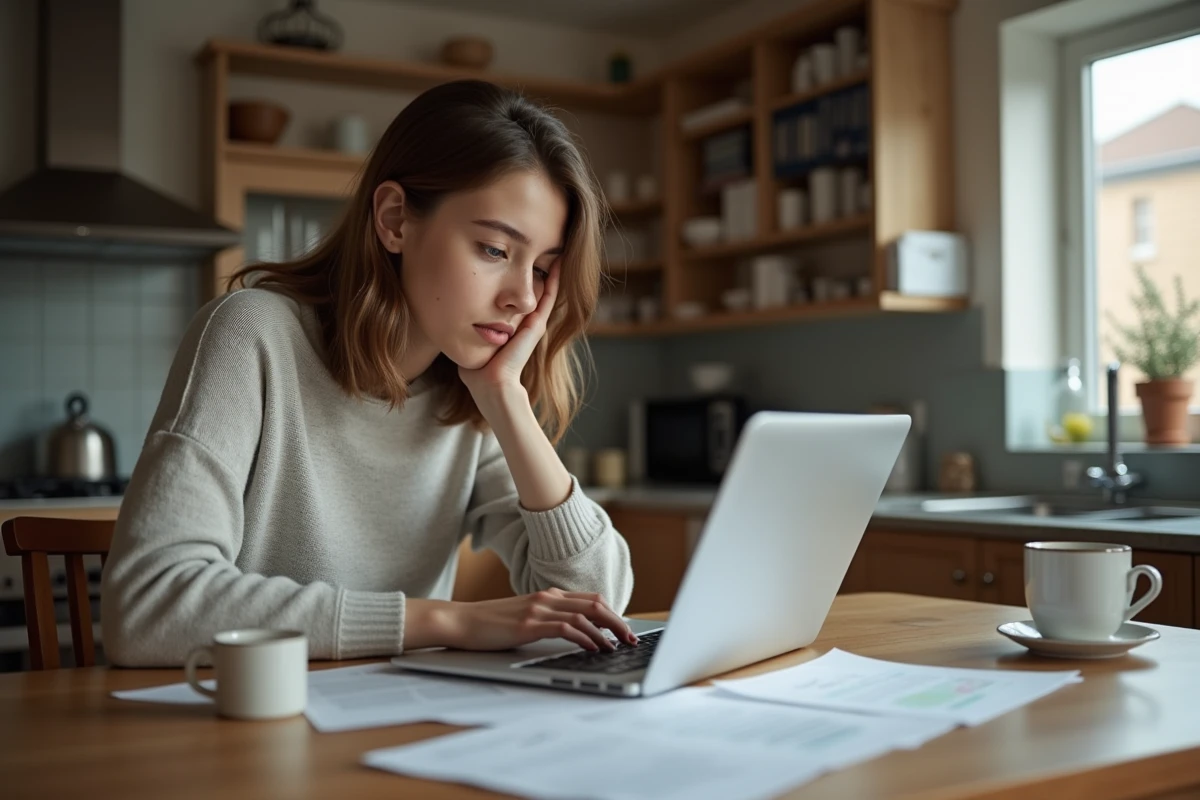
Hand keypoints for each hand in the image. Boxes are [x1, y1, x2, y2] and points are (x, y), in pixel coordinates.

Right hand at [440, 588, 637, 651]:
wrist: (459, 621)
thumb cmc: (489, 624)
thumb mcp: (523, 618)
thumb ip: (546, 620)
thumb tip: (573, 635)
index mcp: (548, 595)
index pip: (590, 599)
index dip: (613, 614)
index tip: (625, 630)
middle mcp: (547, 598)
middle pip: (595, 604)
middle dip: (618, 621)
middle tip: (631, 638)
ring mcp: (538, 609)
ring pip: (585, 614)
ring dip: (607, 631)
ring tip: (619, 646)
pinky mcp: (529, 624)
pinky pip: (566, 628)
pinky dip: (585, 637)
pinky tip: (594, 648)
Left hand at [458, 261, 559, 405]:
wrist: (490, 384)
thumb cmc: (477, 371)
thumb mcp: (471, 342)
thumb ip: (467, 330)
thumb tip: (450, 318)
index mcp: (511, 327)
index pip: (515, 298)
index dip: (517, 279)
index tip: (514, 260)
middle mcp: (524, 323)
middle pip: (532, 290)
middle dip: (534, 269)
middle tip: (540, 247)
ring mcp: (533, 323)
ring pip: (544, 289)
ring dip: (549, 270)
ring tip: (554, 248)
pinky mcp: (536, 324)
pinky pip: (548, 296)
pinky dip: (554, 279)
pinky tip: (558, 262)